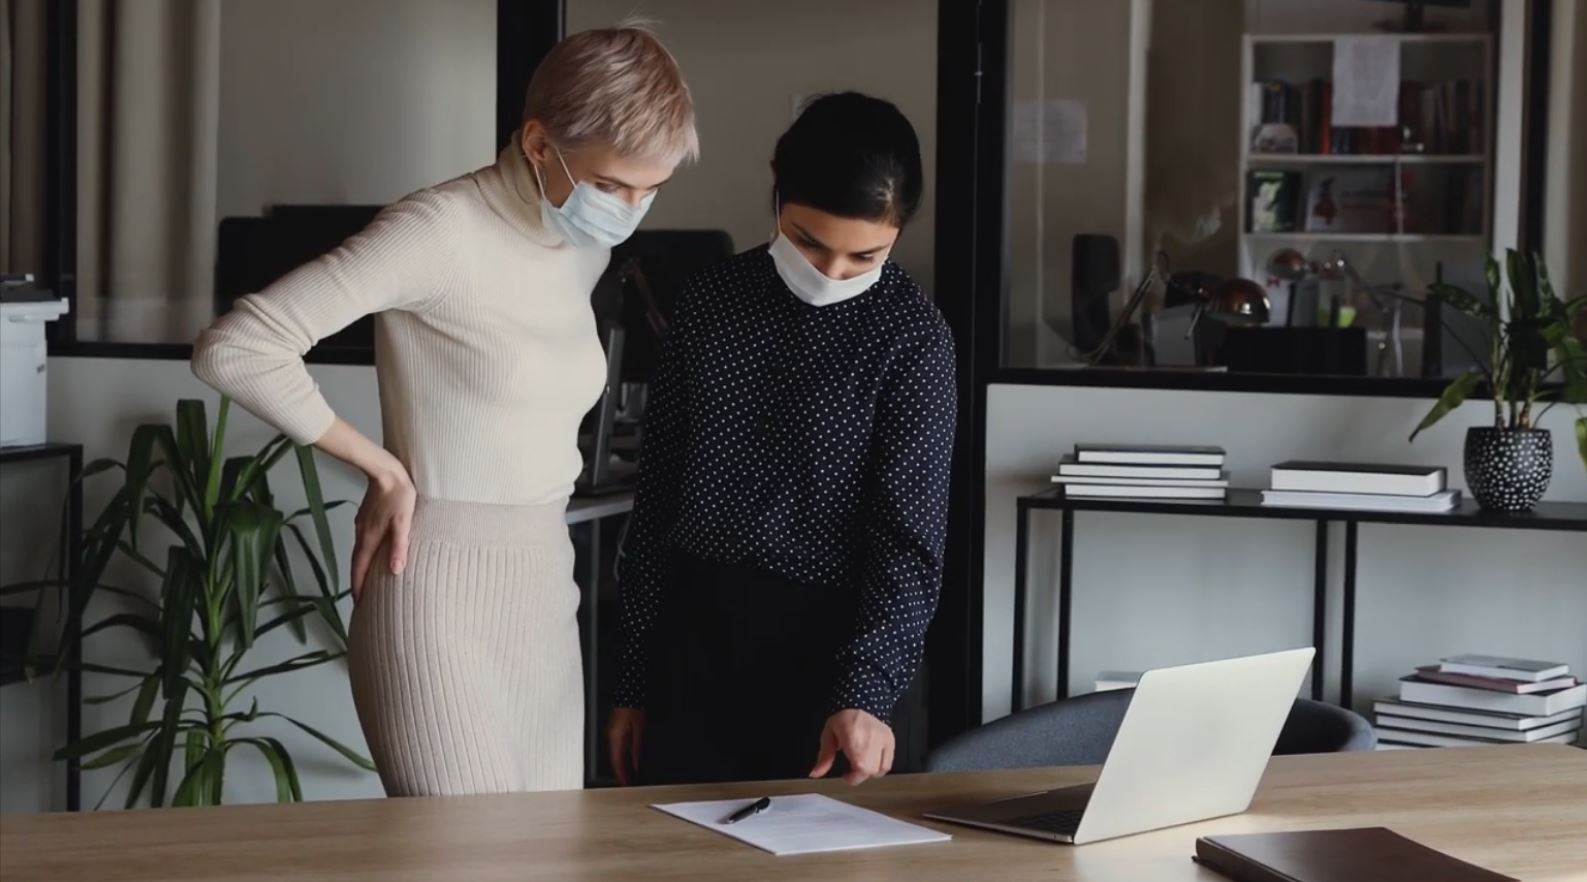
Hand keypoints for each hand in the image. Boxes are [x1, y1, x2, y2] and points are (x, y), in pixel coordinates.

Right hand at [349, 457, 415, 603]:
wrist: (385, 469)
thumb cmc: (398, 494)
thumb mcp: (403, 522)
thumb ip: (399, 546)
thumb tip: (395, 571)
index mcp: (369, 538)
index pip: (359, 569)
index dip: (358, 587)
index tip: (358, 604)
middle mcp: (361, 534)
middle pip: (357, 563)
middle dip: (358, 581)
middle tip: (362, 598)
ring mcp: (362, 524)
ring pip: (360, 551)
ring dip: (361, 567)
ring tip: (368, 579)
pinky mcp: (366, 517)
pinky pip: (364, 541)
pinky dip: (366, 553)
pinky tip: (375, 553)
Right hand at [607, 708, 644, 785]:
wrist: (629, 696)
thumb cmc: (634, 710)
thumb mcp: (640, 732)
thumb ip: (637, 750)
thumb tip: (636, 765)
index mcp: (616, 739)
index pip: (617, 763)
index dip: (621, 775)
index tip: (626, 784)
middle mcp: (610, 738)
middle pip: (614, 761)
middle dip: (620, 773)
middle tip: (627, 783)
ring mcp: (610, 735)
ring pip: (613, 756)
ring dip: (620, 766)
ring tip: (627, 776)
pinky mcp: (612, 732)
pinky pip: (614, 749)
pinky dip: (619, 758)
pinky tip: (625, 762)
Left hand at [810, 709, 893, 785]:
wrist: (863, 702)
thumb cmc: (844, 719)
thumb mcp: (828, 734)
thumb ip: (824, 756)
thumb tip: (815, 774)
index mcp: (853, 734)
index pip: (861, 765)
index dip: (853, 777)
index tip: (845, 776)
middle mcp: (871, 737)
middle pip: (870, 770)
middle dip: (858, 776)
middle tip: (850, 770)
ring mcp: (883, 739)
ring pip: (880, 769)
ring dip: (868, 772)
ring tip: (860, 764)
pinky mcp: (891, 741)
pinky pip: (887, 765)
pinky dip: (878, 769)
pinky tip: (870, 763)